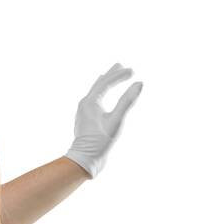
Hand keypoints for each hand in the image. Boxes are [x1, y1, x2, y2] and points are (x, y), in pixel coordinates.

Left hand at [64, 63, 143, 178]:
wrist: (84, 159)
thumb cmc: (100, 141)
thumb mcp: (116, 120)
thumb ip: (127, 101)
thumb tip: (139, 83)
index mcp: (90, 102)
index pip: (106, 82)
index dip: (120, 75)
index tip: (133, 71)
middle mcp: (84, 104)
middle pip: (99, 84)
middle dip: (111, 74)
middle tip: (120, 64)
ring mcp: (83, 111)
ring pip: (95, 91)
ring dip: (105, 82)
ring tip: (111, 75)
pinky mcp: (85, 118)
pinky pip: (93, 99)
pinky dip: (100, 92)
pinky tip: (102, 96)